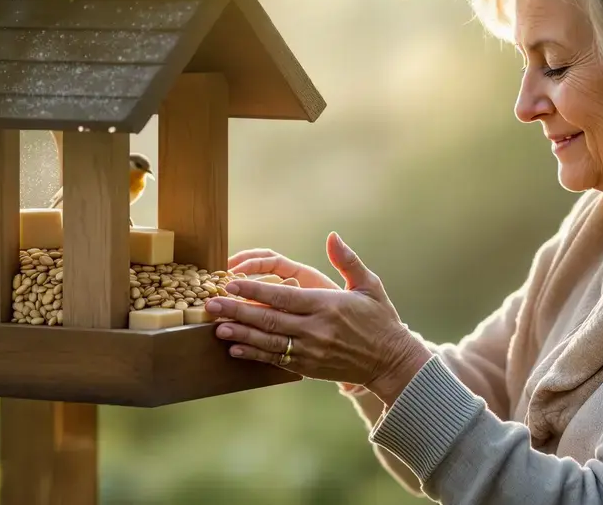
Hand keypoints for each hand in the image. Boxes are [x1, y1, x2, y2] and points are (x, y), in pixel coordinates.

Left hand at [206, 232, 432, 403]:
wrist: (391, 361)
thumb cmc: (380, 320)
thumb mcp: (369, 285)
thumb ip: (348, 260)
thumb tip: (333, 236)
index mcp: (328, 305)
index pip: (284, 296)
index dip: (255, 291)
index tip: (231, 283)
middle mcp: (317, 329)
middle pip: (270, 319)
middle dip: (238, 310)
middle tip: (211, 303)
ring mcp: (312, 350)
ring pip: (269, 341)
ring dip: (241, 333)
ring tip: (216, 326)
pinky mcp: (309, 367)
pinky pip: (277, 359)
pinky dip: (254, 354)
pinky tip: (235, 347)